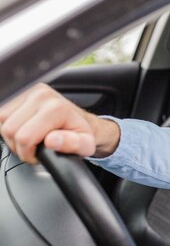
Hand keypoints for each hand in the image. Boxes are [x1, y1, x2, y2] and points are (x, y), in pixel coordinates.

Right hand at [0, 83, 119, 162]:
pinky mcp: (20, 91)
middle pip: (9, 129)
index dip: (27, 153)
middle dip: (18, 145)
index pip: (24, 137)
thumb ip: (71, 144)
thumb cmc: (80, 133)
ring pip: (1, 121)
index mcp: (56, 108)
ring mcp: (29, 90)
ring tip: (28, 138)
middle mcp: (41, 95)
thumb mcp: (84, 144)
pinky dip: (7, 125)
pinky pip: (0, 113)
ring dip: (11, 135)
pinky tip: (22, 128)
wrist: (80, 120)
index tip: (37, 155)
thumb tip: (52, 140)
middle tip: (32, 148)